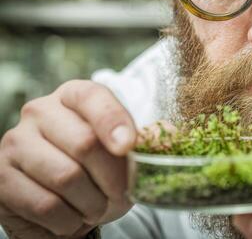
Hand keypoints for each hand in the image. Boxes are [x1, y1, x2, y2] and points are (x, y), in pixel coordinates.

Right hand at [0, 80, 136, 237]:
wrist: (65, 204)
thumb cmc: (99, 172)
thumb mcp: (124, 153)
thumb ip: (145, 141)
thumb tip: (170, 136)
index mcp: (74, 96)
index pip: (94, 98)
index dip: (114, 121)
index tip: (128, 146)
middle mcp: (40, 112)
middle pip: (85, 143)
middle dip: (112, 178)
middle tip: (119, 194)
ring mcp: (16, 143)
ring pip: (66, 177)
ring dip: (92, 203)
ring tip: (94, 207)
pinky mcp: (1, 178)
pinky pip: (46, 205)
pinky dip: (69, 220)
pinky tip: (71, 216)